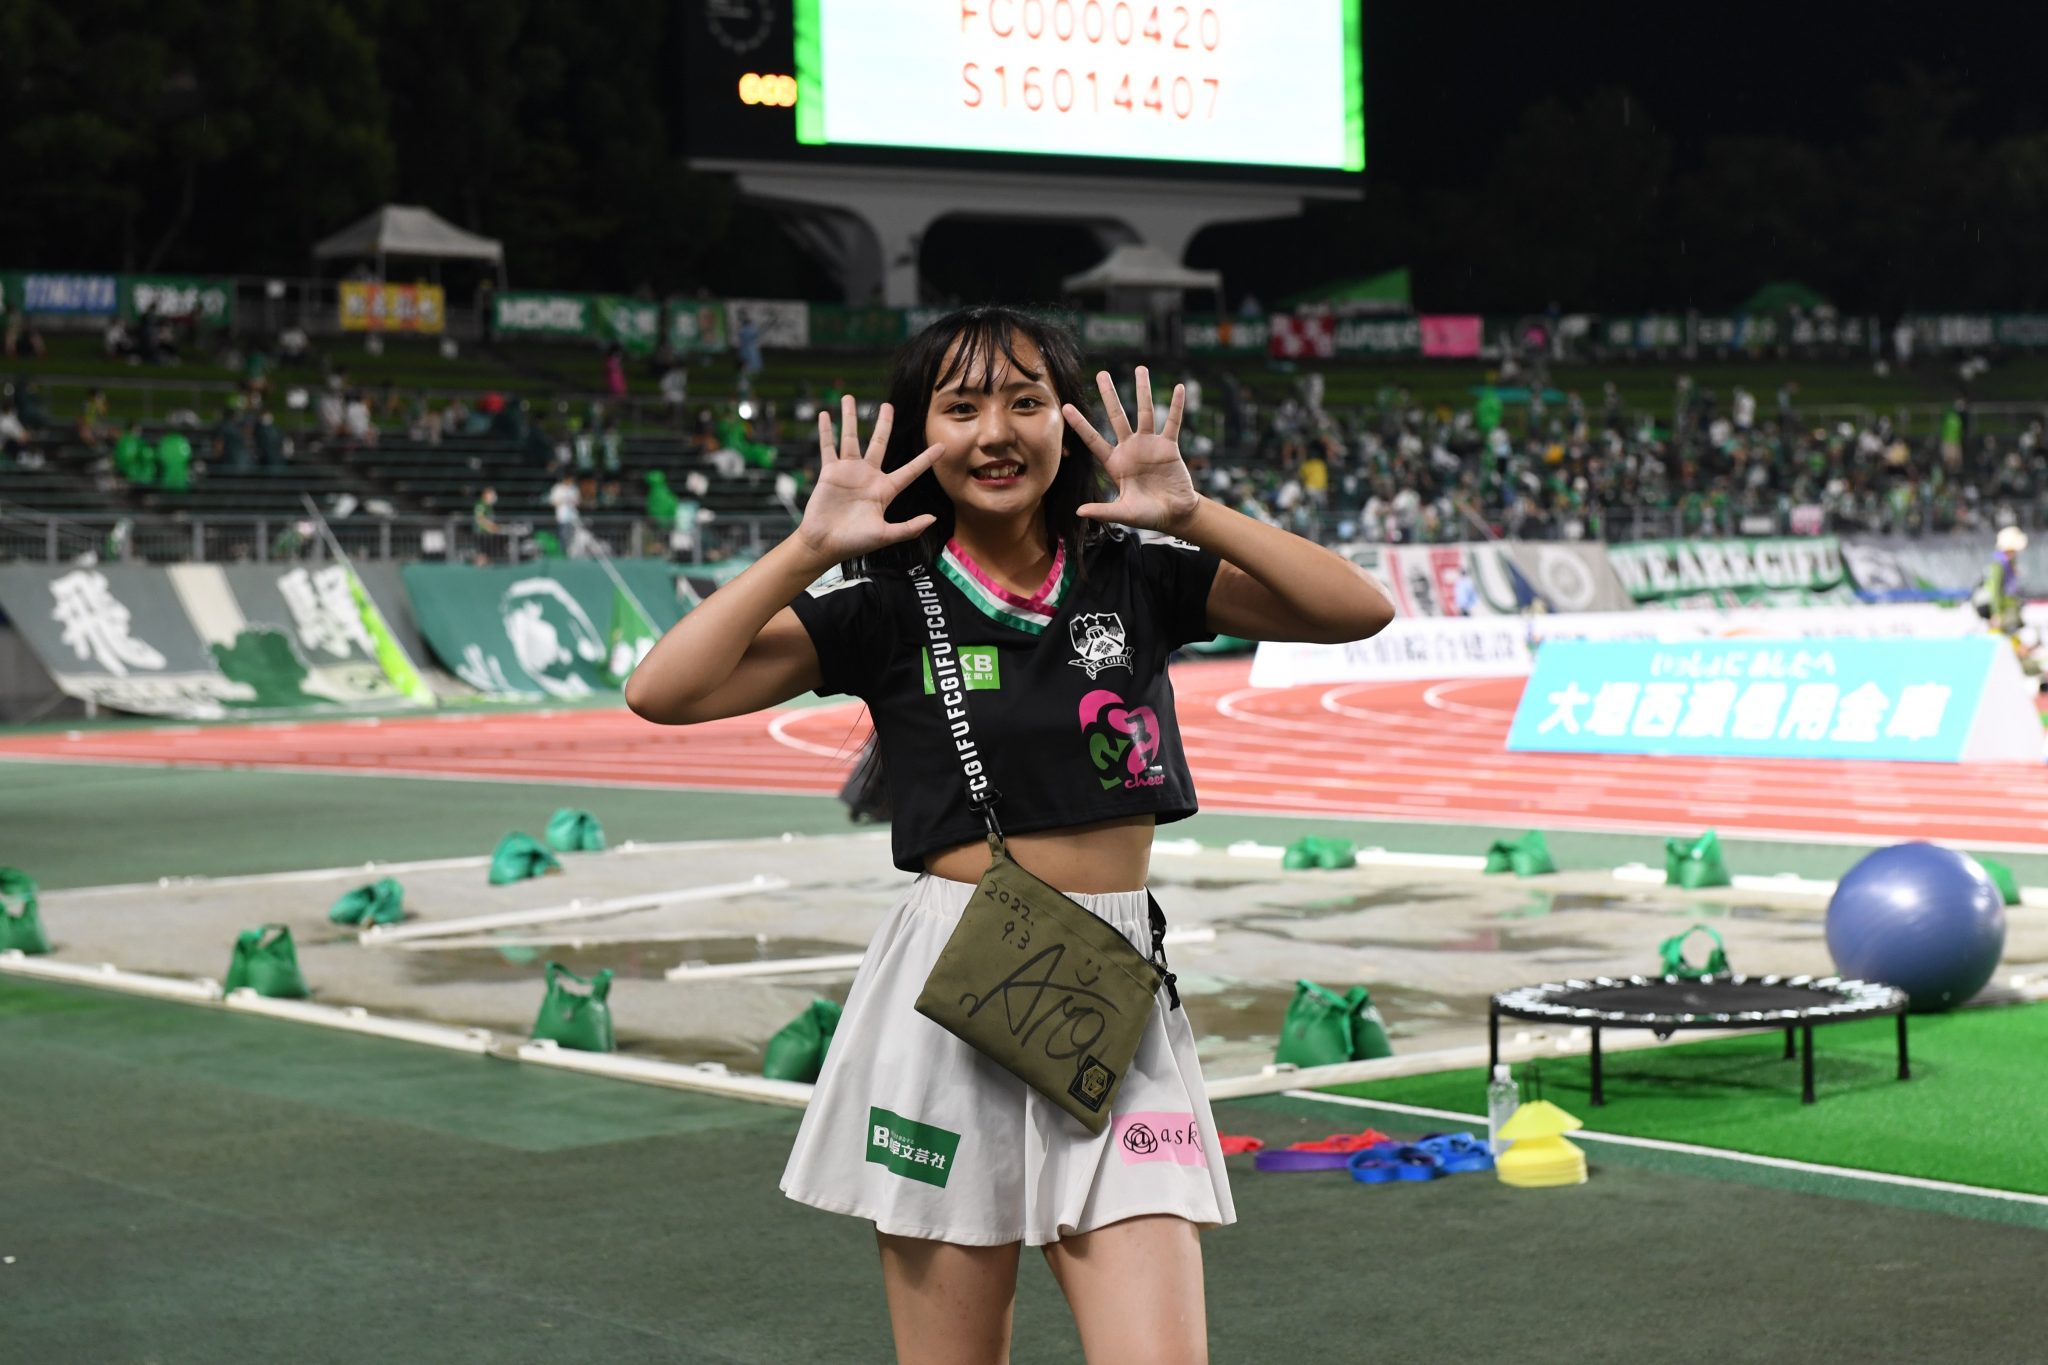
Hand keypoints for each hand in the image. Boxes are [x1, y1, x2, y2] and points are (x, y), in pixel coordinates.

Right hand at [795, 396, 941, 563]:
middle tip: (888, 406)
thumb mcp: (886, 536)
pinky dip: (826, 431)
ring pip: (850, 438)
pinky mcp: (830, 472)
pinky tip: (825, 414)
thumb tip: (933, 518)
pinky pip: (828, 447)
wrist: (825, 544)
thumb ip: (909, 527)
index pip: (911, 470)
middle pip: (879, 443)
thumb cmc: (855, 543)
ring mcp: (848, 472)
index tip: (941, 445)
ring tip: (849, 398)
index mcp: (885, 490)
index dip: (926, 458)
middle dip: (883, 424)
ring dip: (849, 418)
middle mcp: (868, 476)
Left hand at [1062, 366, 1200, 533]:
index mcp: (1115, 463)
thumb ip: (1102, 510)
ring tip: (1141, 368)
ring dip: (1143, 391)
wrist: (1174, 514)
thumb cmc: (1147, 515)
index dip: (1080, 424)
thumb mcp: (1123, 513)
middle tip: (1101, 373)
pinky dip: (1176, 406)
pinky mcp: (1169, 446)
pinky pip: (1172, 422)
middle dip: (1109, 395)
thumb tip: (1078, 512)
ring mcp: (1150, 445)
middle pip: (1117, 416)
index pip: (1093, 439)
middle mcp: (1130, 448)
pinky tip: (1179, 388)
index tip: (1065, 407)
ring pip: (1145, 412)